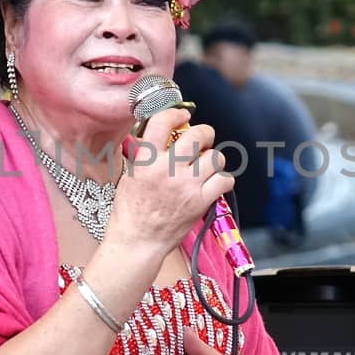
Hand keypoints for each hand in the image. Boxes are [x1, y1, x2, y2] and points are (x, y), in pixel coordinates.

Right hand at [107, 107, 234, 253]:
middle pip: (198, 136)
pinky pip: (224, 180)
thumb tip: (159, 138)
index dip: (176, 113)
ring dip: (213, 159)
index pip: (162, 122)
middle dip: (204, 134)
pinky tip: (213, 183)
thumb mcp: (130, 176)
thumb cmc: (130, 212)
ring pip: (215, 157)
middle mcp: (168, 169)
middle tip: (202, 139)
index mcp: (147, 161)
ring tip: (206, 165)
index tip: (182, 115)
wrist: (137, 241)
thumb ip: (145, 155)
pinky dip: (222, 180)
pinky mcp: (200, 202)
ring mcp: (187, 186)